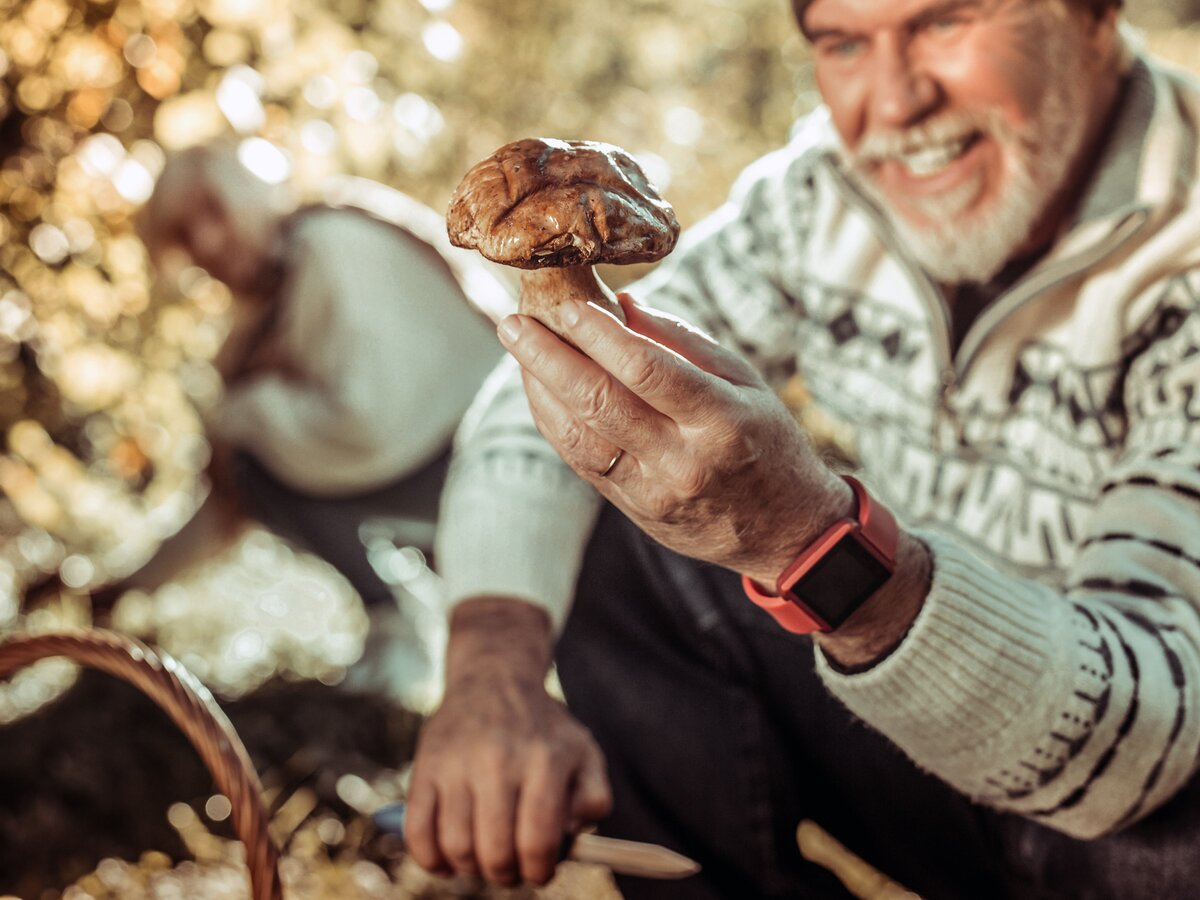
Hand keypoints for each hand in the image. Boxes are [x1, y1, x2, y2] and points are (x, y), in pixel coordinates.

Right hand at [405, 597, 611, 885]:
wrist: (493, 679)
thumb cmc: (543, 729)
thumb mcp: (583, 751)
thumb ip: (594, 798)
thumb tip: (571, 837)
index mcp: (544, 760)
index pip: (537, 840)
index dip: (538, 871)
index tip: (539, 872)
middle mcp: (499, 760)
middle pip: (495, 851)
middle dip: (506, 875)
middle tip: (511, 870)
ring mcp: (457, 764)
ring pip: (456, 846)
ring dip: (471, 867)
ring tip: (484, 857)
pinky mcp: (425, 767)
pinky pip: (417, 832)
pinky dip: (431, 860)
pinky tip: (448, 860)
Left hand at [496, 294, 852, 586]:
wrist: (785, 534)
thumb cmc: (769, 443)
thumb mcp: (746, 383)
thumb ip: (684, 342)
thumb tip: (620, 303)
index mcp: (721, 419)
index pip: (646, 368)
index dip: (597, 333)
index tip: (564, 300)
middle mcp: (683, 460)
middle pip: (599, 401)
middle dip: (548, 356)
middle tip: (515, 319)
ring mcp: (653, 492)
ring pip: (578, 435)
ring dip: (539, 387)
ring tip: (519, 345)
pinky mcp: (634, 511)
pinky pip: (580, 460)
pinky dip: (553, 420)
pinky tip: (539, 388)